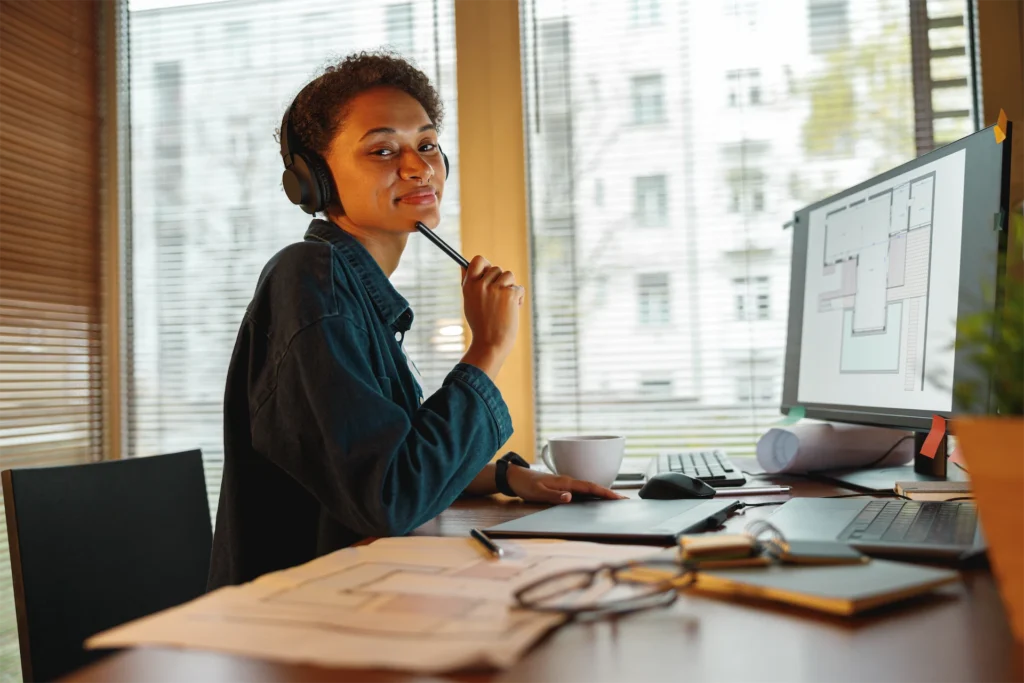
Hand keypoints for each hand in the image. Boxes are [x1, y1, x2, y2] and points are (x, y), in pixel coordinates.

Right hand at [461, 256, 525, 379]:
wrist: (490, 344)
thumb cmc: (480, 325)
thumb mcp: (469, 303)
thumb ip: (468, 284)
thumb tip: (464, 265)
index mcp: (469, 286)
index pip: (477, 260)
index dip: (485, 264)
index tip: (489, 273)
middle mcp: (481, 285)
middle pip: (496, 269)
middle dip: (500, 281)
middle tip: (499, 298)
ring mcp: (495, 289)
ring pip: (509, 276)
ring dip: (510, 288)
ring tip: (505, 304)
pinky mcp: (509, 294)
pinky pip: (518, 288)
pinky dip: (518, 298)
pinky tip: (512, 310)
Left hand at [505, 466, 626, 503]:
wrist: (515, 477)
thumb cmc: (525, 485)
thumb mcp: (537, 493)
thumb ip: (553, 496)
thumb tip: (570, 498)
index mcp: (566, 482)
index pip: (589, 487)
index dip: (604, 492)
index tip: (618, 498)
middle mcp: (569, 482)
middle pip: (593, 487)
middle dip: (609, 494)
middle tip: (624, 501)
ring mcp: (567, 484)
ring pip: (589, 489)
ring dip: (602, 494)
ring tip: (616, 501)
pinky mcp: (563, 487)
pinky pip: (582, 491)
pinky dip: (592, 494)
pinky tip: (596, 500)